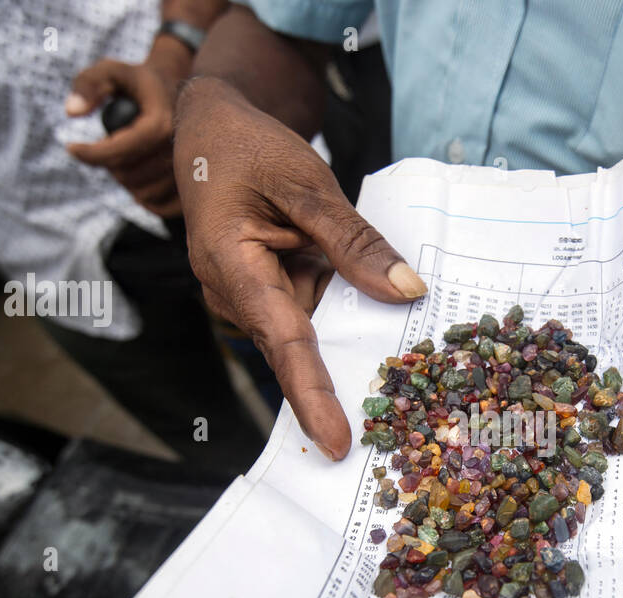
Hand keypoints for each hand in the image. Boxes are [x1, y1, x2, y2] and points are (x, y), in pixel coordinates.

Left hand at [65, 39, 189, 217]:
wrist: (184, 93)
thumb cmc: (140, 82)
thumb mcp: (110, 71)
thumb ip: (87, 85)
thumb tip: (71, 112)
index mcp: (163, 123)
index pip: (119, 151)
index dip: (90, 154)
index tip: (71, 147)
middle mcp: (181, 150)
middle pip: (129, 176)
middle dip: (108, 164)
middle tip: (108, 144)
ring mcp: (192, 171)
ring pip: (143, 194)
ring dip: (126, 180)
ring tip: (126, 157)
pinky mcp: (196, 186)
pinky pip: (161, 207)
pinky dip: (144, 198)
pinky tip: (140, 176)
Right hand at [174, 77, 425, 460]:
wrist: (211, 130)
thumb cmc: (251, 149)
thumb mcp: (308, 183)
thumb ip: (355, 241)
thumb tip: (406, 291)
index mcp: (232, 266)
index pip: (282, 342)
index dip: (312, 396)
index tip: (336, 441)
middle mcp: (235, 294)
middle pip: (298, 351)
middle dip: (343, 387)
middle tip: (398, 425)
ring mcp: (252, 297)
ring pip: (311, 334)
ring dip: (354, 345)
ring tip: (411, 370)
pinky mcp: (270, 292)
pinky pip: (314, 314)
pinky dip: (348, 316)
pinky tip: (390, 321)